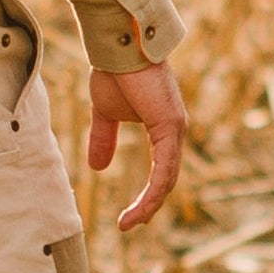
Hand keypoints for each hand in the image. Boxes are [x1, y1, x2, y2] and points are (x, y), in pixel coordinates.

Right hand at [88, 62, 186, 229]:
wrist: (116, 47)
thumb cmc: (114, 73)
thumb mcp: (105, 114)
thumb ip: (104, 139)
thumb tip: (97, 167)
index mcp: (164, 128)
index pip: (161, 171)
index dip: (147, 195)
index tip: (128, 215)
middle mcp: (176, 131)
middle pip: (166, 180)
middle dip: (149, 207)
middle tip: (128, 225)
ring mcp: (176, 129)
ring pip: (167, 180)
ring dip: (149, 206)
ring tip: (129, 223)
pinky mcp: (170, 127)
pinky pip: (164, 170)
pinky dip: (152, 193)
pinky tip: (139, 209)